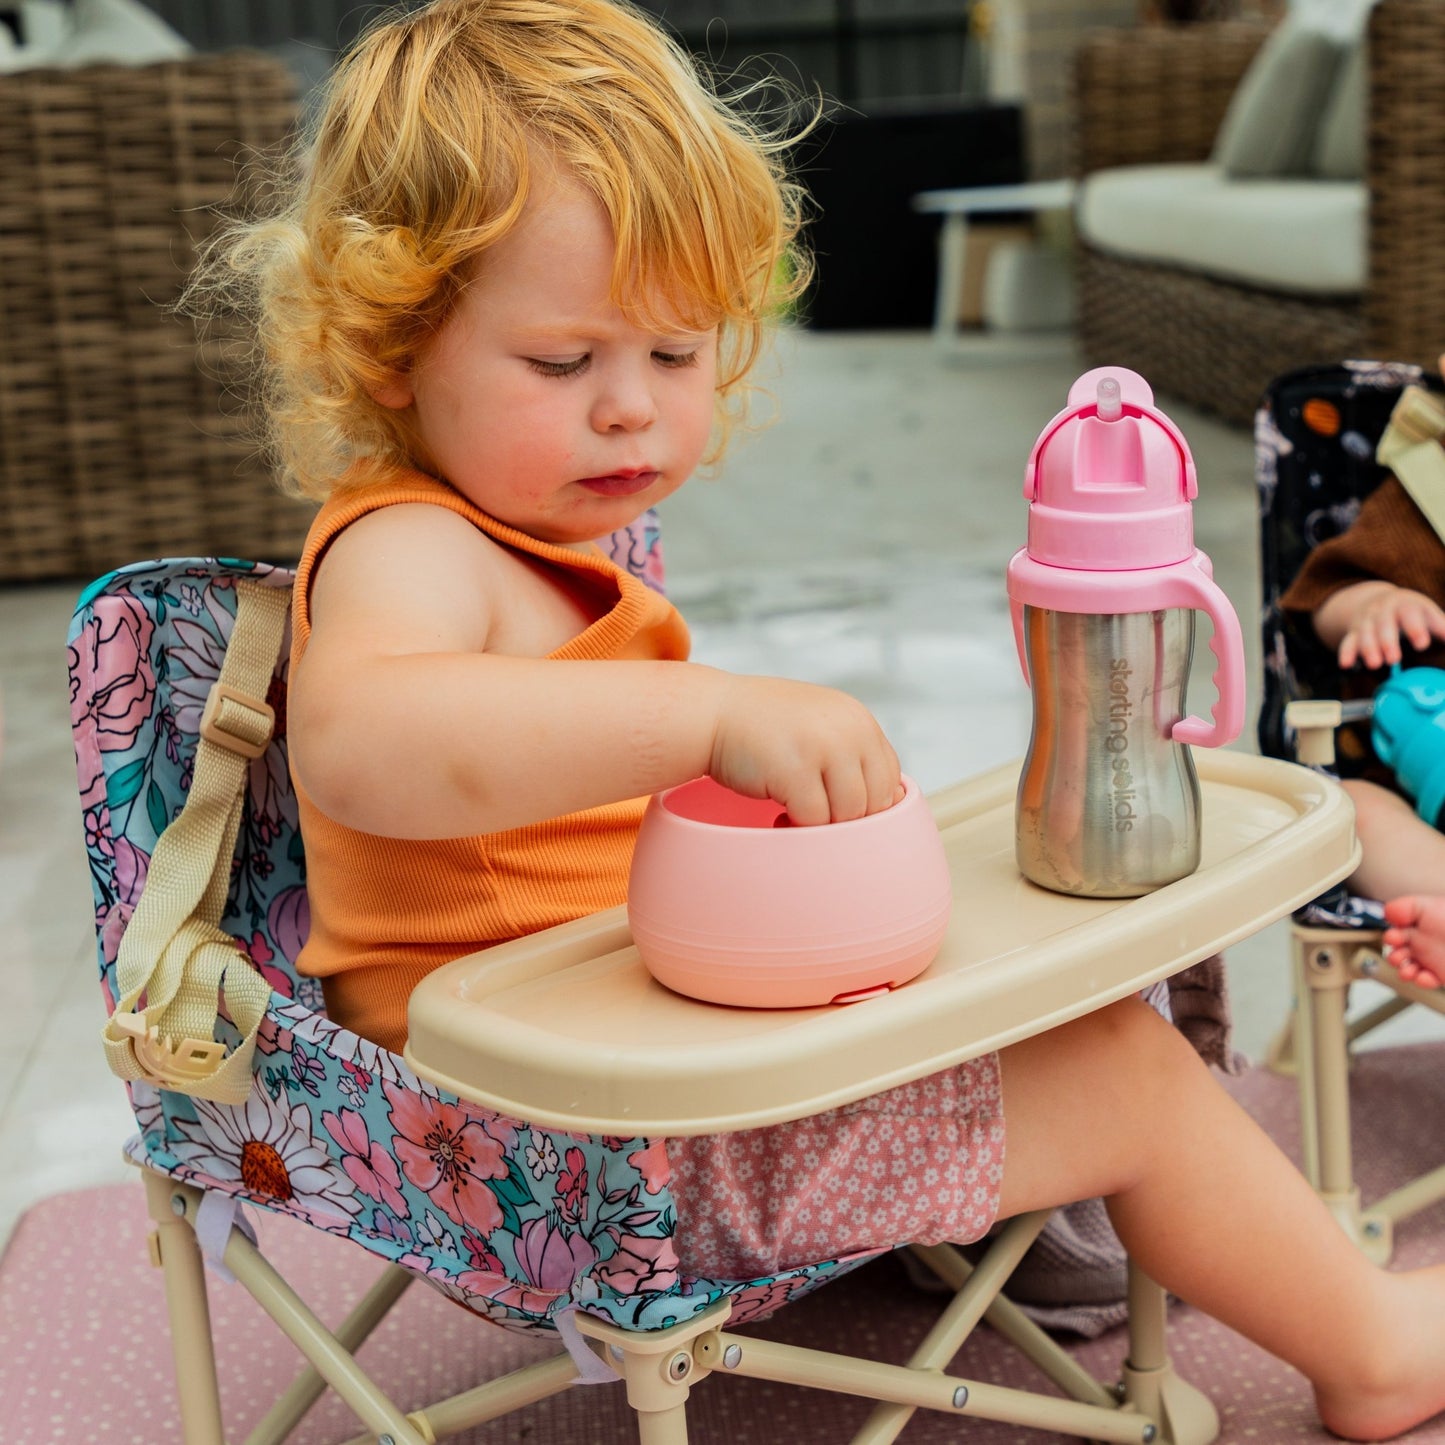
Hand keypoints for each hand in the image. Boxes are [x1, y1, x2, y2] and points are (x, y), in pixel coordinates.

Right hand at [709, 675, 903, 825]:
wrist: (710, 713)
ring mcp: (824, 748)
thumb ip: (852, 754)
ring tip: (795, 818)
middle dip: (847, 820)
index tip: (838, 812)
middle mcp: (848, 730)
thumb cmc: (762, 727)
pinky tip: (779, 819)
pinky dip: (798, 829)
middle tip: (815, 820)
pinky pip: (815, 821)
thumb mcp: (818, 726)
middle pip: (875, 801)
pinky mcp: (796, 770)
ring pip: (848, 815)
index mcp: (858, 720)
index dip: (868, 804)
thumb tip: (893, 802)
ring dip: (824, 828)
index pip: (890, 778)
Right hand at [1334, 583, 1444, 669]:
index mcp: (1405, 605)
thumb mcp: (1428, 614)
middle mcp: (1382, 610)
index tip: (1422, 644)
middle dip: (1387, 642)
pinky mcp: (1353, 633)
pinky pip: (1347, 642)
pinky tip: (1346, 664)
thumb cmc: (1410, 613)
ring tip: (1375, 665)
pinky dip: (1346, 653)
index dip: (1415, 629)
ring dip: (1368, 649)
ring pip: (1365, 634)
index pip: (1410, 613)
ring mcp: (1366, 621)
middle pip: (1384, 624)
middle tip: (1394, 658)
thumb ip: (1440, 627)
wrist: (1379, 602)